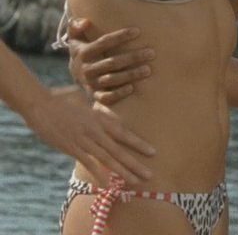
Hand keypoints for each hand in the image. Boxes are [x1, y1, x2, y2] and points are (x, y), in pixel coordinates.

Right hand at [23, 85, 154, 183]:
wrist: (38, 103)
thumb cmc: (60, 97)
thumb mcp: (84, 99)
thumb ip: (93, 107)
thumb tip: (96, 108)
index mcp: (100, 118)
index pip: (124, 133)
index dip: (139, 143)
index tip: (153, 152)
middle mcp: (96, 131)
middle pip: (119, 149)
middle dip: (135, 163)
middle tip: (150, 175)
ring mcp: (84, 140)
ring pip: (107, 159)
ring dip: (122, 171)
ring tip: (135, 181)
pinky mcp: (71, 148)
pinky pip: (88, 163)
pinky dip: (98, 174)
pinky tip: (107, 185)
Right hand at [66, 18, 152, 105]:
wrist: (75, 74)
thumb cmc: (84, 50)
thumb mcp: (77, 38)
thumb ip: (76, 27)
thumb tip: (85, 21)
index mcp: (84, 53)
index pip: (103, 43)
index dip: (120, 36)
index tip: (138, 31)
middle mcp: (87, 69)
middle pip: (112, 62)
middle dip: (132, 57)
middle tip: (151, 53)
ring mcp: (91, 83)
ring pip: (112, 79)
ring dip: (130, 75)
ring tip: (148, 70)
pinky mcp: (96, 95)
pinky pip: (106, 97)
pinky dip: (118, 94)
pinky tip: (132, 88)